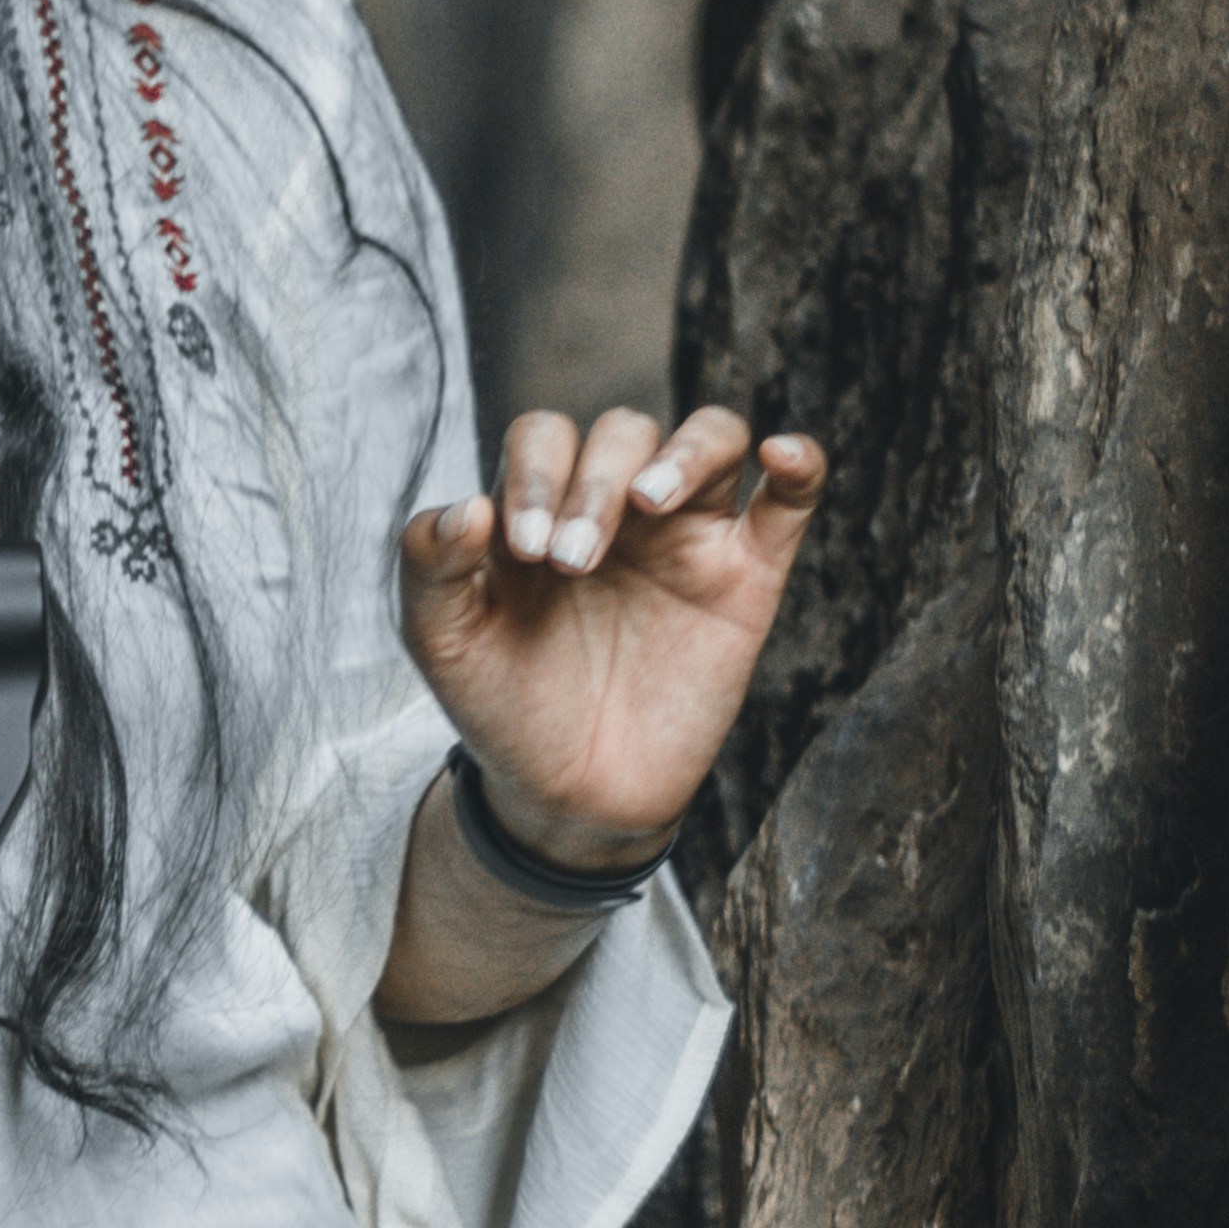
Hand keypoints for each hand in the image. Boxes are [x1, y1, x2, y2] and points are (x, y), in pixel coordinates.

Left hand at [397, 401, 826, 866]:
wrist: (571, 795)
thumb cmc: (505, 705)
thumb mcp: (443, 641)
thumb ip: (429, 567)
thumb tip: (466, 507)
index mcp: (543, 503)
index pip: (545, 435)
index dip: (534, 472)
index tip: (524, 548)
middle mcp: (618, 506)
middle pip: (624, 431)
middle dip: (594, 484)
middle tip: (574, 561)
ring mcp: (688, 536)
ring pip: (711, 438)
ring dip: (682, 455)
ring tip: (649, 502)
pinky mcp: (747, 578)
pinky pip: (790, 501)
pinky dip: (800, 463)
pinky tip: (783, 452)